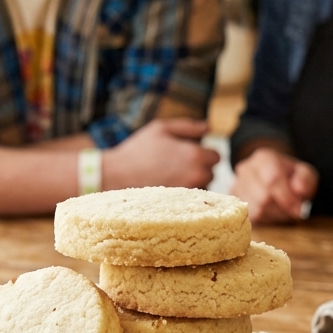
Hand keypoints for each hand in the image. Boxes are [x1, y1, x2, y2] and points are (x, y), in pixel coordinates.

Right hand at [103, 119, 219, 189]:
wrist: (116, 176)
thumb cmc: (138, 150)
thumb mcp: (162, 129)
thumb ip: (189, 127)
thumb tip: (208, 128)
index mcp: (196, 155)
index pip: (216, 156)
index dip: (204, 152)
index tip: (188, 153)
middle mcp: (197, 176)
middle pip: (211, 173)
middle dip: (199, 167)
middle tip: (176, 165)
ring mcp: (189, 193)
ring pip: (201, 187)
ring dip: (192, 181)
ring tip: (169, 176)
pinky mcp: (180, 206)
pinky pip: (191, 200)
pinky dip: (184, 194)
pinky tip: (167, 187)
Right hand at [232, 147, 318, 222]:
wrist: (273, 177)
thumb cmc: (290, 176)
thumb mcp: (305, 173)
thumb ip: (306, 179)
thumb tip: (299, 189)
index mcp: (264, 158)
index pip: (272, 179)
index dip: (287, 198)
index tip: (298, 209)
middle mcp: (246, 169)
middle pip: (263, 197)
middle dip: (282, 209)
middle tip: (293, 211)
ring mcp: (237, 184)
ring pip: (256, 209)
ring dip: (274, 216)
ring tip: (283, 211)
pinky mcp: (234, 200)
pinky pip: (250, 216)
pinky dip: (265, 219)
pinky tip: (272, 213)